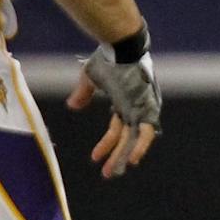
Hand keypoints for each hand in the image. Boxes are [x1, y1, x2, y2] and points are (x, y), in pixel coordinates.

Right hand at [68, 32, 159, 178]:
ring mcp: (142, 109)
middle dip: (117, 157)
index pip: (117, 129)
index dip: (107, 144)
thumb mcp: (91, 77)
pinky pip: (146, 132)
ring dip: (125, 156)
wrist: (121, 45)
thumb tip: (73, 107)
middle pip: (127, 138)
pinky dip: (140, 146)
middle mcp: (136, 109)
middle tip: (108, 174)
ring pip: (135, 139)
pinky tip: (133, 160)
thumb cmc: (107, 56)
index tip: (94, 158)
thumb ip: (83, 93)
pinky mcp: (145, 107)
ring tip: (115, 172)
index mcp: (125, 103)